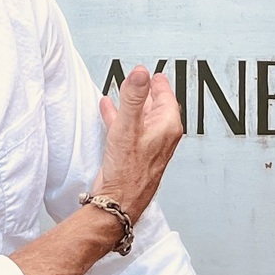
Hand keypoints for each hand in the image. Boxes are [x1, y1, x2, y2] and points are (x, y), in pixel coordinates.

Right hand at [96, 66, 182, 220]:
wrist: (118, 202)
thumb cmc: (128, 171)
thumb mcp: (129, 127)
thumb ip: (134, 97)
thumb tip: (141, 73)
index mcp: (166, 126)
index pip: (166, 97)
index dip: (157, 83)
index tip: (152, 73)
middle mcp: (160, 136)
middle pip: (155, 106)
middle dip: (145, 92)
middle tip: (139, 80)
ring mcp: (147, 146)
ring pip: (140, 118)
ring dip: (131, 104)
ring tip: (122, 91)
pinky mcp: (132, 154)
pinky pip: (127, 129)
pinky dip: (119, 117)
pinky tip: (108, 109)